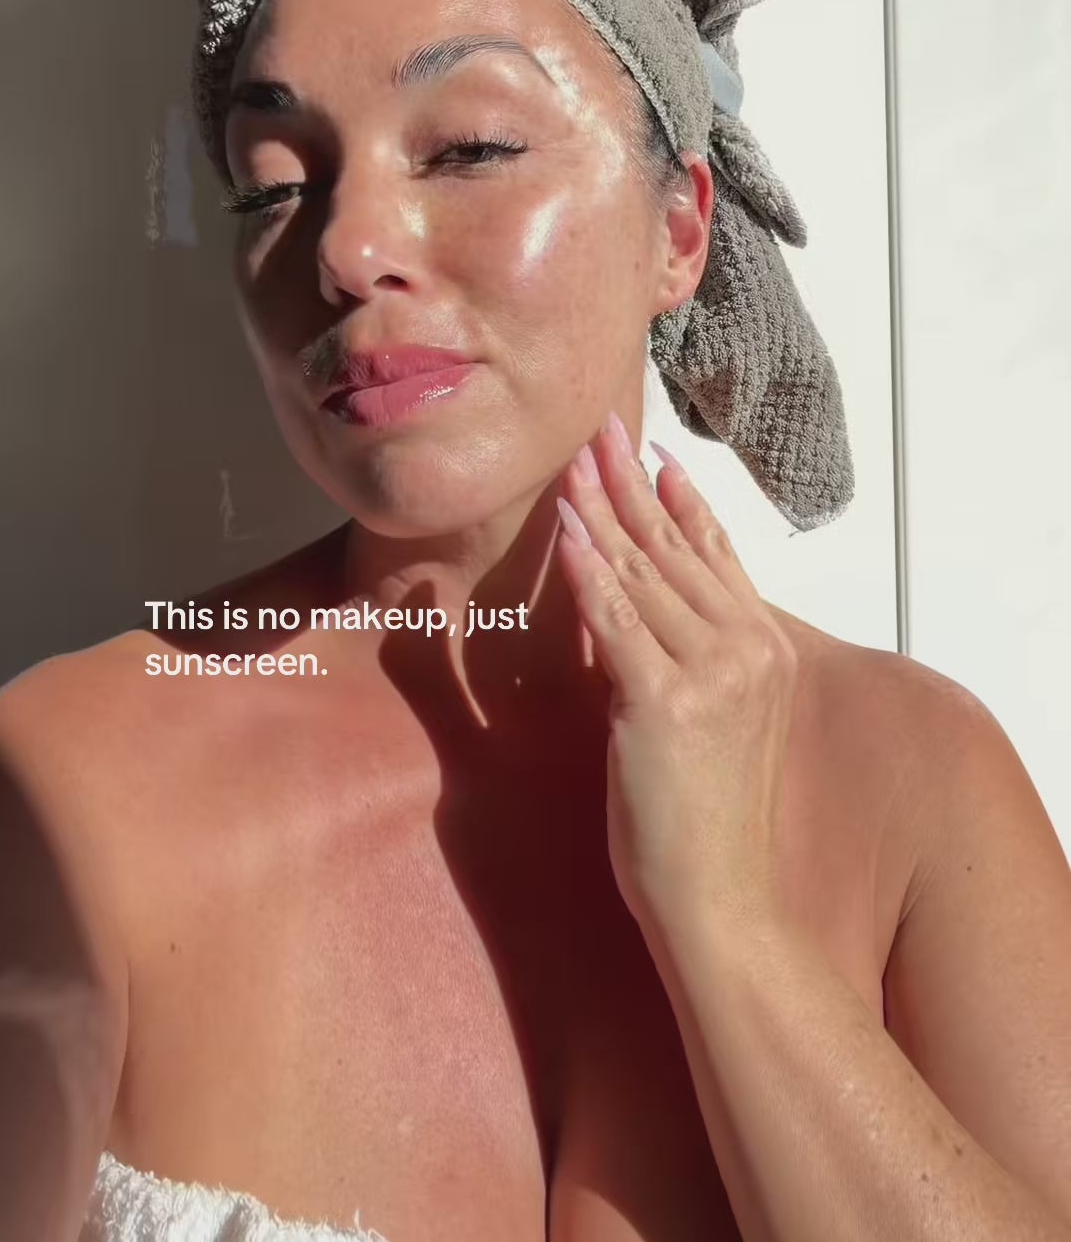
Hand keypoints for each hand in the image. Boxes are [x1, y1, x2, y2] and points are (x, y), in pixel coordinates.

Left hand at [555, 411, 798, 943]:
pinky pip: (617, 621)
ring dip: (601, 513)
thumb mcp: (715, 723)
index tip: (654, 455)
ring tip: (572, 467)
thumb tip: (642, 612)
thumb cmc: (710, 822)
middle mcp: (746, 651)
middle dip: (630, 485)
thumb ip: (688, 659)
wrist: (723, 902)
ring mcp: (710, 675)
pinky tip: (569, 535)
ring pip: (644, 574)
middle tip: (600, 432)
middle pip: (676, 548)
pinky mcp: (664, 704)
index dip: (681, 499)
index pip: (717, 552)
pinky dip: (590, 573)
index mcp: (764, 650)